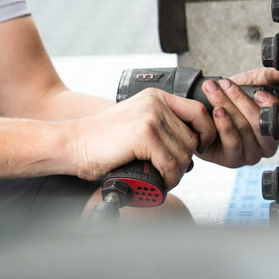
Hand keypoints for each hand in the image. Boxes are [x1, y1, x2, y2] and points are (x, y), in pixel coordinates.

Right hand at [67, 89, 216, 187]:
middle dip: (186, 159)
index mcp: (156, 97)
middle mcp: (156, 103)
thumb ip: (161, 125)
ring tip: (164, 178)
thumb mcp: (136, 122)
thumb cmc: (102, 141)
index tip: (199, 149)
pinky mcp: (144, 135)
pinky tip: (161, 181)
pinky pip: (170, 163)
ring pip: (184, 153)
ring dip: (177, 172)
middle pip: (193, 137)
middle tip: (172, 171)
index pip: (198, 111)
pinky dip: (169, 177)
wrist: (72, 144)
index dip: (206, 133)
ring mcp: (151, 117)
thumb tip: (191, 145)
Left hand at [197, 66, 278, 167]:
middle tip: (226, 85)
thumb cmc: (231, 98)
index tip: (259, 93)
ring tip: (213, 91)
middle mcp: (268, 145)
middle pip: (260, 124)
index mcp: (277, 127)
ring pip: (243, 129)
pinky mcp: (233, 160)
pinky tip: (217, 111)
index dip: (272, 106)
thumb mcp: (250, 82)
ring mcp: (251, 155)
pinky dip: (224, 124)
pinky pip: (232, 142)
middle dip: (241, 101)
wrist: (205, 110)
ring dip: (227, 106)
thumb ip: (267, 76)